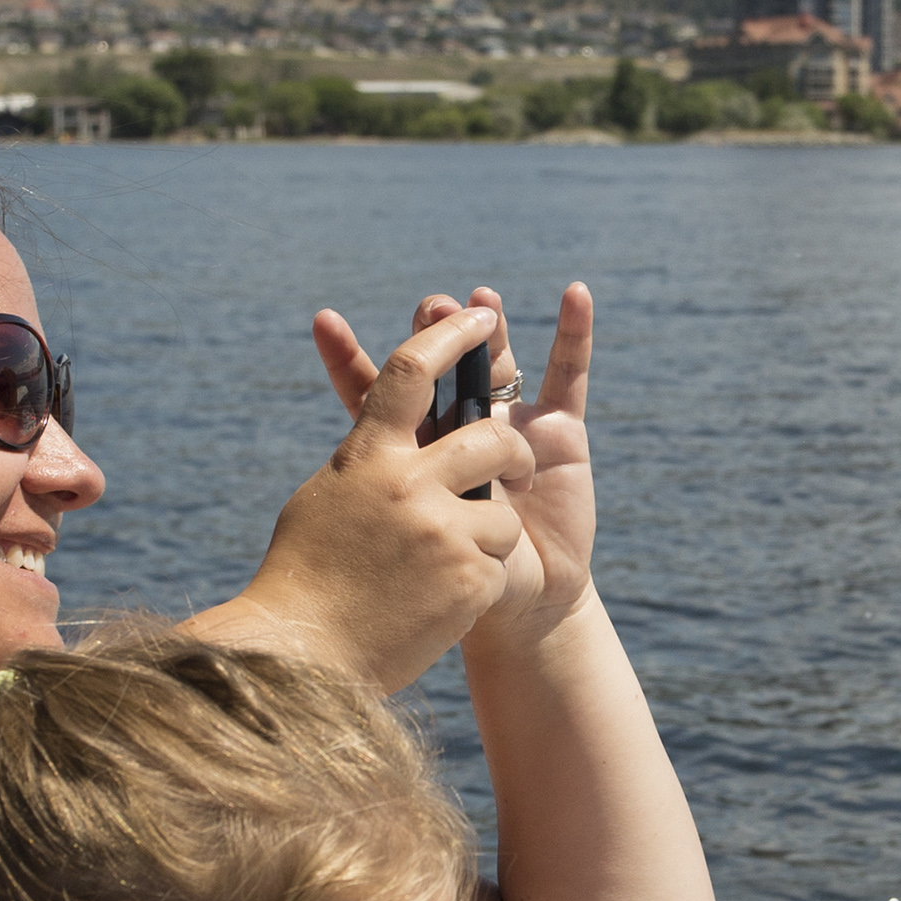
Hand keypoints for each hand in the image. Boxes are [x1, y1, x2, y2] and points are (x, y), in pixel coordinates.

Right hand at [224, 308, 533, 692]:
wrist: (304, 659)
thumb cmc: (303, 579)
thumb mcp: (325, 502)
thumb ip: (367, 464)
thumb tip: (390, 435)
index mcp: (366, 456)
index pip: (410, 372)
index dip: (449, 334)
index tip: (480, 314)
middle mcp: (407, 482)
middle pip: (487, 432)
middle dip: (506, 445)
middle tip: (508, 459)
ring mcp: (443, 530)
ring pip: (502, 510)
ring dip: (488, 534)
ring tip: (449, 566)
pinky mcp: (471, 578)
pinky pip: (497, 564)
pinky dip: (477, 583)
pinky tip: (441, 606)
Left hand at [318, 283, 597, 646]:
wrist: (517, 605)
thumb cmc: (452, 581)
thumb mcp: (416, 543)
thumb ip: (399, 511)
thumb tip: (355, 497)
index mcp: (411, 447)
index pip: (375, 394)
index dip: (348, 358)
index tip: (324, 323)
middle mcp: (458, 425)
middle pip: (442, 367)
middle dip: (434, 334)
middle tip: (431, 310)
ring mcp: (509, 421)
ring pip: (497, 364)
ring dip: (489, 329)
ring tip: (481, 301)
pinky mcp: (558, 429)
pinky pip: (568, 376)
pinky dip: (574, 334)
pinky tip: (576, 295)